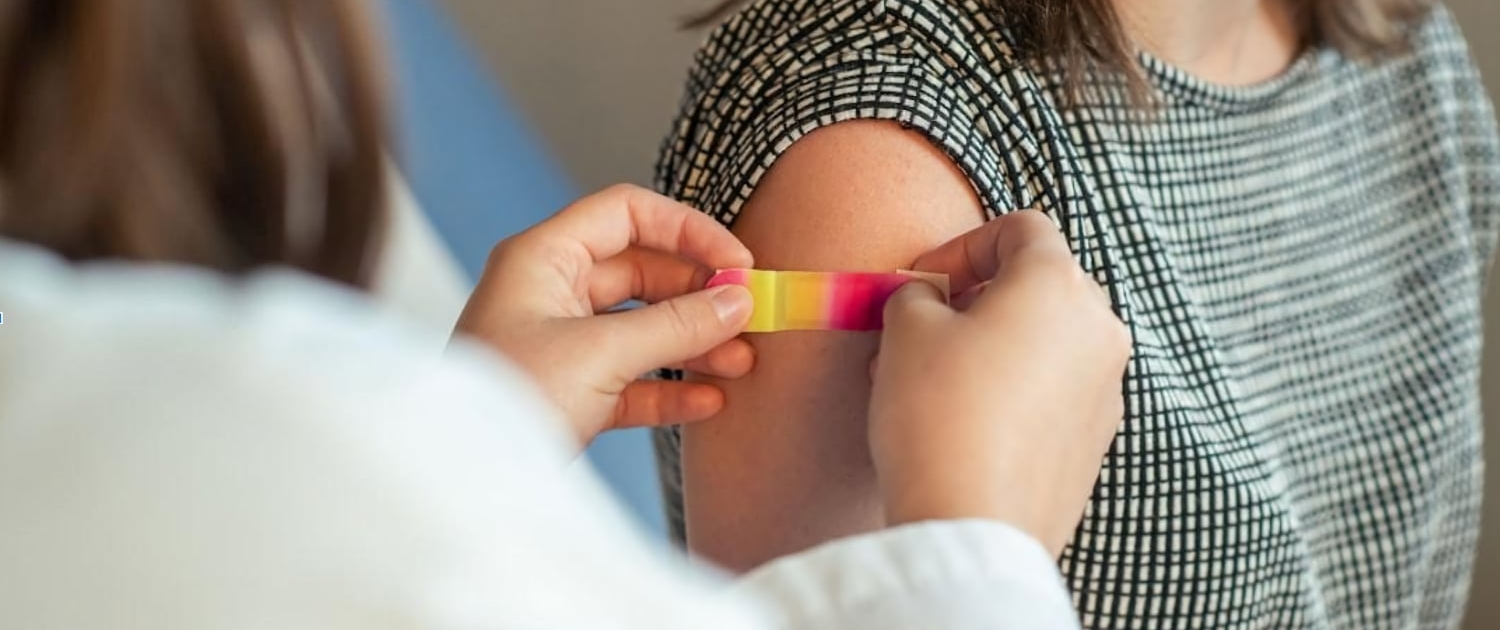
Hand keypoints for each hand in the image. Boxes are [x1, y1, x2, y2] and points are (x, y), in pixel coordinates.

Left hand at [456, 185, 755, 445]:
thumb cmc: (509, 398)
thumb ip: (675, 324)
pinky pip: (631, 379)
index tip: (737, 263)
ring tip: (742, 362)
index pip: (627, 214)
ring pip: (642, 327)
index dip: (688, 231)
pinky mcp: (569, 393)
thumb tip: (737, 300)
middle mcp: (550, 291)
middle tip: (751, 315)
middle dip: (699, 295)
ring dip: (694, 342)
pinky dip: (670, 387)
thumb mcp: (601, 354)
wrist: (460, 478)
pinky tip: (710, 400)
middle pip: (643, 272)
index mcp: (543, 258)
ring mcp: (560, 343)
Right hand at [868, 210, 1130, 556]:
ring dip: (993, 344)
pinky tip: (963, 421)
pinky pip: (1053, 391)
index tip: (922, 282)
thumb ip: (917, 294)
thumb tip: (926, 300)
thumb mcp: (905, 330)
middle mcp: (1099, 328)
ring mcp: (1106, 388)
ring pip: (1046, 341)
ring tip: (933, 379)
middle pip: (1041, 283)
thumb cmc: (939, 414)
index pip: (1021, 227)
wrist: (972, 524)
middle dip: (979, 296)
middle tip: (925, 325)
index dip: (962, 245)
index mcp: (1060, 284)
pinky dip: (1014, 389)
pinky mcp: (1096, 440)